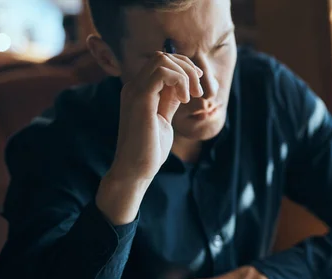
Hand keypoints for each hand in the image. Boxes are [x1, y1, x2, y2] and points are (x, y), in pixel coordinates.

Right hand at [96, 52, 203, 224]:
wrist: (135, 170)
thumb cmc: (149, 150)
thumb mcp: (164, 119)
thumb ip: (169, 101)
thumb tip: (182, 87)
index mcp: (139, 91)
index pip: (161, 62)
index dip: (183, 68)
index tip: (197, 86)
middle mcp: (133, 87)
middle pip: (162, 56)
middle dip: (186, 68)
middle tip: (197, 92)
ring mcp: (134, 91)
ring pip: (162, 60)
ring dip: (185, 74)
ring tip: (192, 96)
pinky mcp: (140, 99)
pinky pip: (162, 72)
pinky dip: (179, 81)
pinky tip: (184, 99)